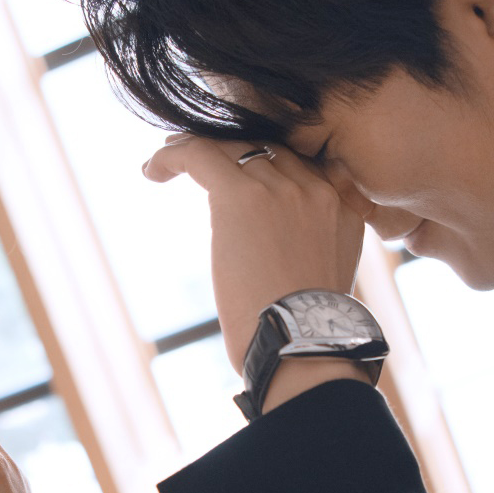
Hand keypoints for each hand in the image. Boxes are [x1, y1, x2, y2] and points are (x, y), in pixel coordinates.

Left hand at [143, 134, 369, 372]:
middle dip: (231, 150)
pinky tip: (152, 170)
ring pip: (232, 147)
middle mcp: (316, 190)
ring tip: (169, 158)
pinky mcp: (241, 197)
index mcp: (341, 209)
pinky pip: (200, 155)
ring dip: (198, 150)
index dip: (265, 159)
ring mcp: (281, 190)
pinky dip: (172, 156)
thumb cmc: (304, 332)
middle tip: (197, 157)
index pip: (299, 164)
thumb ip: (312, 250)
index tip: (240, 168)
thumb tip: (279, 255)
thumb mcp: (325, 281)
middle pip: (266, 149)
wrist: (300, 346)